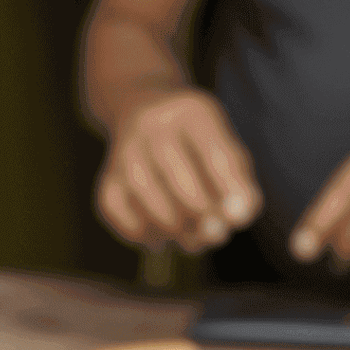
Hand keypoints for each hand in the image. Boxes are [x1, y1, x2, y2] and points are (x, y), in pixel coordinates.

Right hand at [96, 87, 262, 253]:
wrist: (139, 112)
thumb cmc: (195, 143)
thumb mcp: (224, 148)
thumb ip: (239, 183)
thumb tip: (239, 219)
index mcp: (191, 111)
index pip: (217, 158)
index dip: (232, 195)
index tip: (241, 221)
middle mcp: (151, 126)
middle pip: (184, 187)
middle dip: (205, 219)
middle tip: (217, 234)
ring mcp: (124, 154)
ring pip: (155, 210)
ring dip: (179, 233)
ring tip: (191, 236)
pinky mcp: (107, 182)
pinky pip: (130, 224)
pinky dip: (150, 237)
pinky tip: (162, 235)